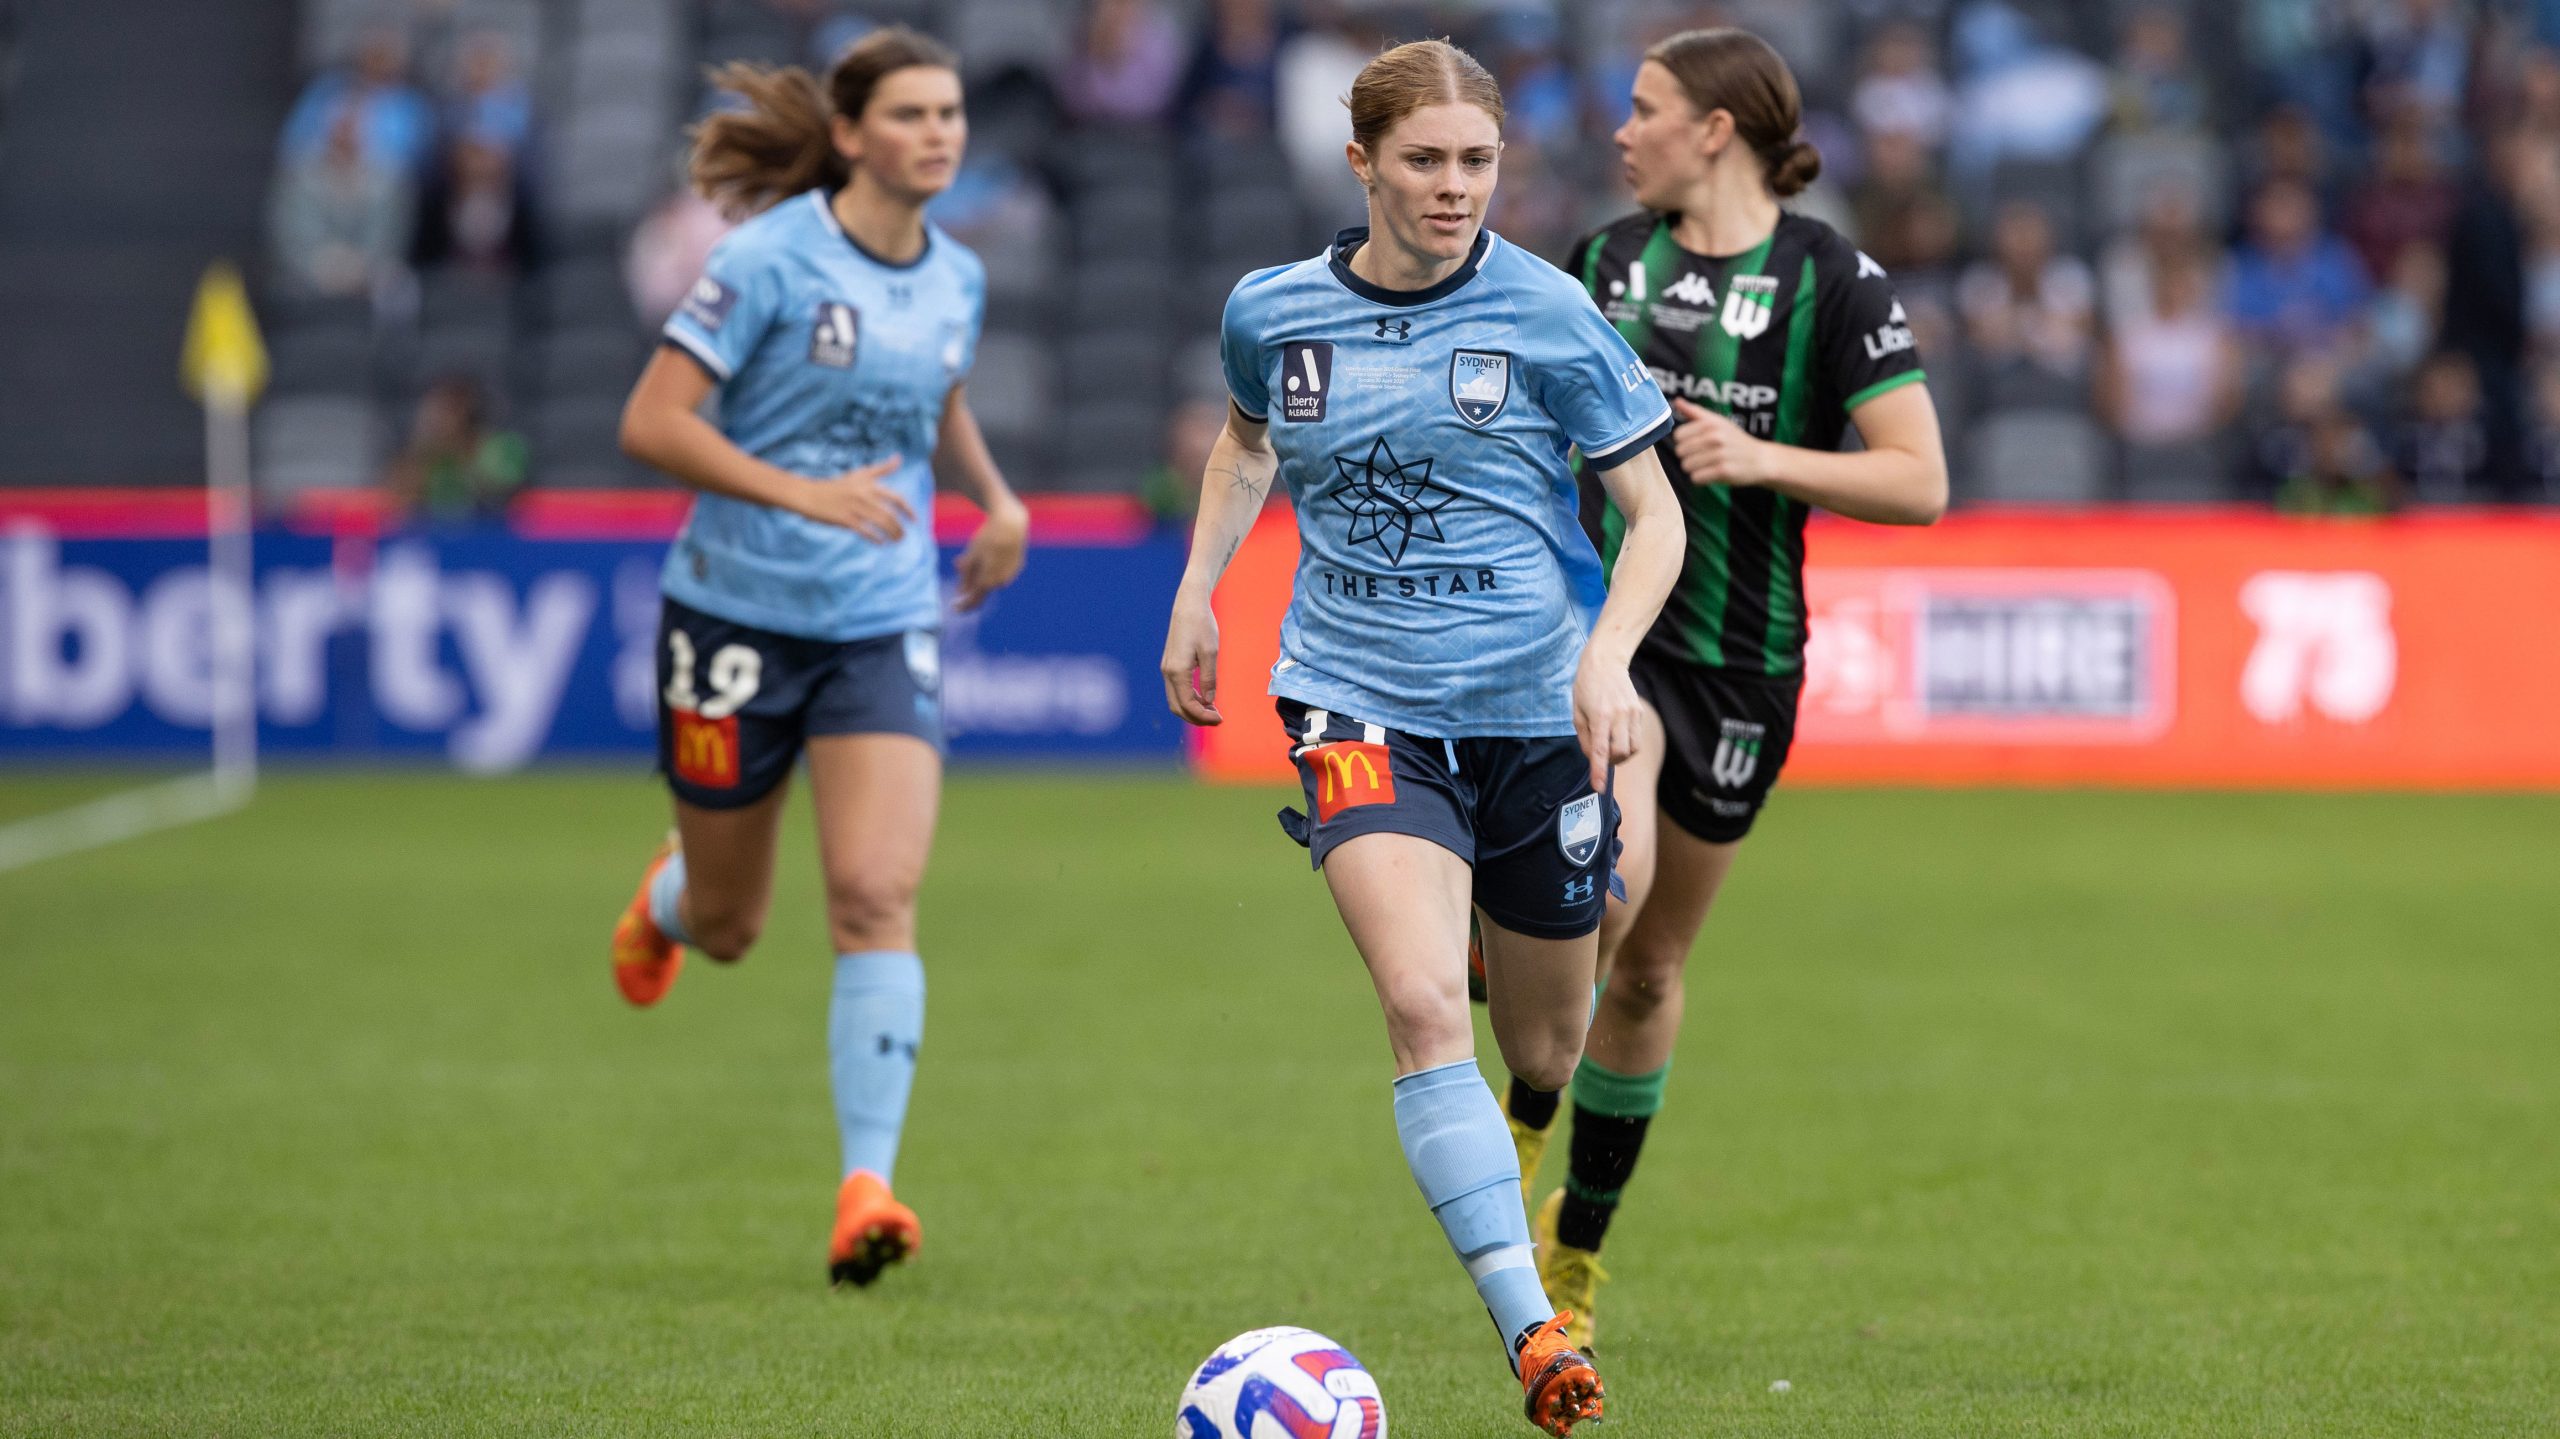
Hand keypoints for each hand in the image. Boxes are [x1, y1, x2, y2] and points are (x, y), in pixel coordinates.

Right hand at [794, 456, 912, 541]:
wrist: (809, 495)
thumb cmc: (836, 486)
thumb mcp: (859, 474)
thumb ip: (881, 468)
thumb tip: (899, 458)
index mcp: (869, 485)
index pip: (896, 498)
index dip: (908, 510)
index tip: (915, 520)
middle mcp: (864, 495)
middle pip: (890, 514)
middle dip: (899, 528)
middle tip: (903, 536)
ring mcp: (854, 507)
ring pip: (880, 523)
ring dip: (892, 534)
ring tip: (896, 540)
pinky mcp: (845, 519)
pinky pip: (866, 531)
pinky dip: (876, 538)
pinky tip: (880, 542)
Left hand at [952, 496, 1027, 611]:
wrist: (1010, 524)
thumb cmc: (987, 538)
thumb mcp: (972, 555)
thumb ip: (966, 575)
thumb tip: (960, 592)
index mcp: (987, 581)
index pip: (974, 600)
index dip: (963, 605)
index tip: (954, 608)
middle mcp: (1000, 582)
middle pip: (982, 589)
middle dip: (970, 584)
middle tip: (961, 568)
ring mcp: (1011, 574)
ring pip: (992, 579)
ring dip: (981, 573)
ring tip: (975, 556)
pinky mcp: (1017, 566)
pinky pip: (1001, 571)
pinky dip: (993, 566)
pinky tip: (990, 552)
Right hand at [1160, 589, 1222, 725]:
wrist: (1189, 605)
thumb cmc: (1202, 626)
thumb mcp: (1210, 652)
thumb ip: (1209, 679)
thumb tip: (1209, 701)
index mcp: (1177, 671)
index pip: (1188, 705)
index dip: (1203, 716)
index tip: (1220, 719)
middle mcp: (1168, 672)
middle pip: (1178, 707)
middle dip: (1196, 718)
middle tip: (1217, 719)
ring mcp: (1167, 669)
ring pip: (1175, 700)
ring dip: (1192, 710)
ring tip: (1213, 711)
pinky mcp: (1170, 665)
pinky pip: (1176, 690)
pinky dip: (1189, 699)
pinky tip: (1205, 698)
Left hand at [1570, 643, 1642, 791]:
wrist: (1606, 661)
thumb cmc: (1586, 687)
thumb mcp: (1577, 712)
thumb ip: (1584, 738)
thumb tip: (1593, 759)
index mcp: (1599, 716)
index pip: (1601, 751)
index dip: (1600, 771)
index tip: (1599, 788)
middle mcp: (1619, 716)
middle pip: (1621, 753)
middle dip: (1611, 761)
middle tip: (1602, 757)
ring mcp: (1632, 713)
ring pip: (1633, 748)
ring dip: (1622, 754)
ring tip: (1610, 745)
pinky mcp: (1639, 711)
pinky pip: (1636, 736)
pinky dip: (1627, 742)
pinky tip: (1617, 733)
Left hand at [1669, 398, 1771, 485]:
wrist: (1760, 459)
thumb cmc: (1735, 440)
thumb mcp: (1718, 422)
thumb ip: (1695, 412)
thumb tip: (1677, 401)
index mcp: (1711, 423)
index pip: (1678, 435)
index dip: (1684, 441)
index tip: (1697, 443)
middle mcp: (1715, 437)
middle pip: (1680, 452)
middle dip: (1689, 456)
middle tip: (1704, 456)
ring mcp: (1720, 454)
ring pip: (1686, 466)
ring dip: (1695, 468)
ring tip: (1708, 465)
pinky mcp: (1723, 471)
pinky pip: (1696, 478)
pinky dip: (1702, 478)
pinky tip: (1712, 473)